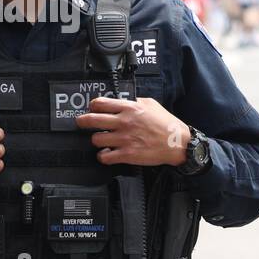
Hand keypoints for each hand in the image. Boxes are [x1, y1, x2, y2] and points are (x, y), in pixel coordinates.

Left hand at [75, 97, 191, 166]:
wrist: (177, 143)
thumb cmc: (166, 124)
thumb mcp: (151, 104)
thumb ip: (135, 102)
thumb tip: (124, 101)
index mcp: (129, 108)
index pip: (100, 104)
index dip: (92, 106)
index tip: (92, 109)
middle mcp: (124, 122)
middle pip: (91, 120)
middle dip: (82, 121)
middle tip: (81, 123)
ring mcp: (124, 139)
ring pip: (96, 139)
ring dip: (96, 140)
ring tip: (101, 141)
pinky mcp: (127, 154)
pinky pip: (105, 157)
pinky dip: (102, 156)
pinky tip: (106, 154)